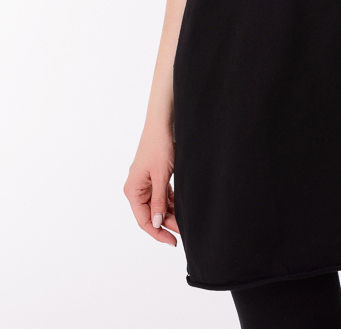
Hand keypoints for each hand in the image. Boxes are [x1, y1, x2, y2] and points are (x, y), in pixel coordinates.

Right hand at [124, 125, 178, 246]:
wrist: (163, 123)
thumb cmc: (159, 146)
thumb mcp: (161, 177)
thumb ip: (158, 201)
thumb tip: (156, 224)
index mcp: (132, 190)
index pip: (143, 220)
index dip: (158, 233)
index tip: (172, 241)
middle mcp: (136, 188)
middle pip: (150, 213)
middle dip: (166, 223)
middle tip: (183, 231)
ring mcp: (145, 182)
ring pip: (157, 205)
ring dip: (169, 213)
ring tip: (184, 221)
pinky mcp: (154, 175)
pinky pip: (161, 194)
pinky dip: (170, 201)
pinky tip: (181, 207)